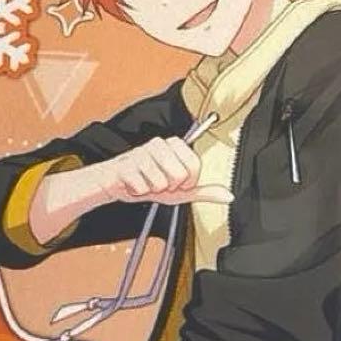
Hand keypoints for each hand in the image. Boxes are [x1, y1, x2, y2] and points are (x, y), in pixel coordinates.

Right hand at [96, 136, 232, 205]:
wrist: (113, 183)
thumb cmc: (146, 182)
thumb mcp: (179, 191)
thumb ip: (204, 192)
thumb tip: (227, 195)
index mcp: (174, 145)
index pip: (194, 166)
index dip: (187, 182)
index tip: (176, 182)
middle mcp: (159, 144)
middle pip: (179, 175)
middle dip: (169, 187)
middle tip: (158, 183)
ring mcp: (142, 152)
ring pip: (161, 182)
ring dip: (153, 190)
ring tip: (146, 182)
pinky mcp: (126, 164)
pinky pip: (143, 188)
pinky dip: (139, 192)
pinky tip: (134, 184)